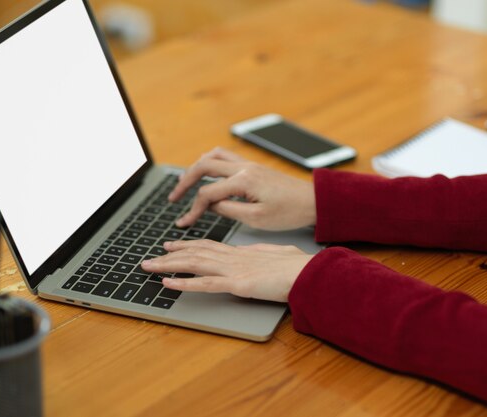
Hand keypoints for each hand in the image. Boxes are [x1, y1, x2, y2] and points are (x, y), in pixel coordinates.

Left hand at [141, 240, 313, 301]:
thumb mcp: (278, 255)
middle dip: (170, 255)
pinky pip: (205, 284)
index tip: (173, 245)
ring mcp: (234, 270)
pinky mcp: (238, 284)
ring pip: (194, 264)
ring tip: (150, 267)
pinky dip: (184, 284)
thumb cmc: (299, 266)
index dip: (188, 245)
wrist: (310, 272)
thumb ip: (265, 255)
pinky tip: (168, 284)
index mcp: (243, 252)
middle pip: (195, 253)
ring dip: (169, 266)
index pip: (209, 246)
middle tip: (151, 257)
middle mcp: (234, 258)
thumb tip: (260, 255)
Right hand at [169, 147, 315, 230]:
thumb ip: (228, 210)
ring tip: (186, 183)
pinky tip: (207, 175)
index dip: (193, 209)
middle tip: (173, 197)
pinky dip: (210, 163)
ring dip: (196, 167)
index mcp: (244, 181)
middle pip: (203, 166)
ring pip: (213, 155)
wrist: (313, 201)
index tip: (184, 222)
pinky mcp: (253, 166)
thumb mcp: (256, 219)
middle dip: (184, 181)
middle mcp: (243, 167)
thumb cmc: (289, 212)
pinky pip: (225, 157)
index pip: (207, 193)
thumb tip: (208, 206)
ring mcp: (248, 164)